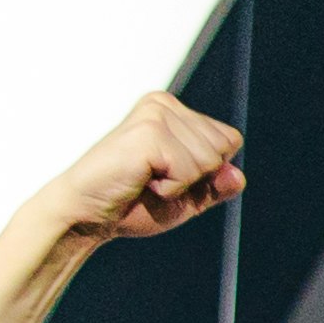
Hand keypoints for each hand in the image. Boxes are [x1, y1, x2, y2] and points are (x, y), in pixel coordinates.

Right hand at [33, 91, 243, 249]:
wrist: (85, 216)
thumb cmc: (131, 205)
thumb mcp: (188, 197)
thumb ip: (217, 186)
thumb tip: (237, 175)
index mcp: (174, 111)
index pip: (229, 140)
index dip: (207, 172)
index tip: (168, 177)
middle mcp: (164, 105)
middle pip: (224, 148)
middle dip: (196, 178)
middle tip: (153, 181)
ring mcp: (155, 115)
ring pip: (210, 160)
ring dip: (181, 184)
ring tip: (144, 180)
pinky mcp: (147, 133)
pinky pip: (190, 171)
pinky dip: (170, 189)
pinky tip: (140, 182)